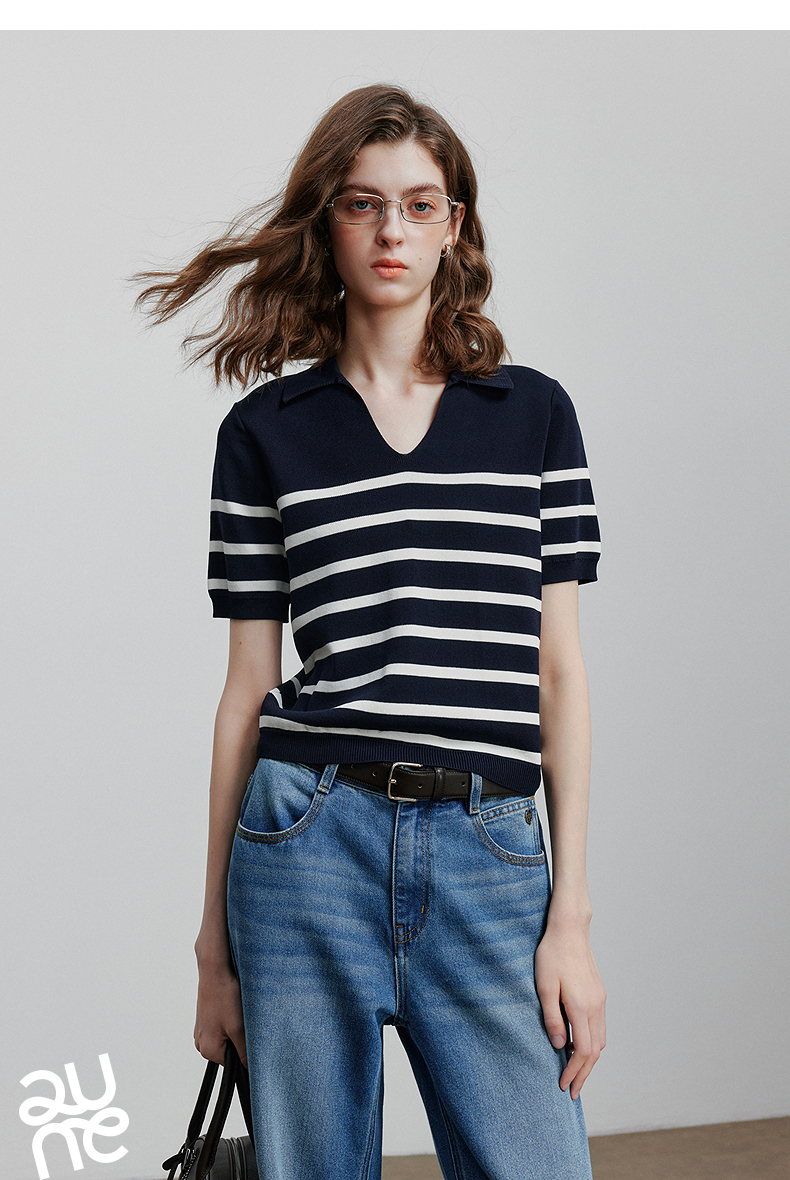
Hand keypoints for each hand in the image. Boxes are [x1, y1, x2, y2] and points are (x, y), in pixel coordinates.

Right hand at [194, 959, 247, 1067]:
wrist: (215, 969)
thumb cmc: (224, 996)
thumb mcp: (238, 1027)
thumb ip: (245, 1052)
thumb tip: (251, 1070)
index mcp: (207, 1050)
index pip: (233, 1064)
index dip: (246, 1052)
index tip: (251, 1037)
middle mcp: (201, 1043)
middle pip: (230, 1051)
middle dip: (240, 1039)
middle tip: (243, 1021)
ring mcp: (202, 1030)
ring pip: (227, 1038)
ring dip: (236, 1028)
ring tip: (237, 1011)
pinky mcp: (206, 1019)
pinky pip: (222, 1026)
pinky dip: (230, 1019)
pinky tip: (232, 1006)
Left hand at [534, 921, 605, 1099]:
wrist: (569, 930)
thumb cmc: (552, 955)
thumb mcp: (544, 987)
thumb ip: (552, 1018)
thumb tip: (558, 1046)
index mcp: (582, 1007)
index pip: (583, 1051)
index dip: (575, 1072)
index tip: (564, 1086)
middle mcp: (596, 1006)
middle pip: (595, 1051)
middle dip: (584, 1073)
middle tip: (572, 1090)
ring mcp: (600, 1000)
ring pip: (600, 1040)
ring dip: (589, 1060)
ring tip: (574, 1072)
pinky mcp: (599, 994)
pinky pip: (599, 1027)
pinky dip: (591, 1043)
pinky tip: (576, 1044)